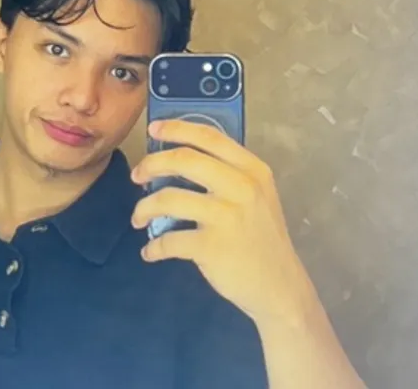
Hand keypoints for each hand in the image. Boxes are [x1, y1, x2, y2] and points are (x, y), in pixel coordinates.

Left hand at [130, 119, 315, 327]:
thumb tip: (179, 156)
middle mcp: (242, 187)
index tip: (153, 129)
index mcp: (252, 169)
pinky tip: (150, 251)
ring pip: (169, 198)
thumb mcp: (257, 194)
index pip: (209, 137)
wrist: (280, 287)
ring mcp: (227, 217)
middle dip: (152, 164)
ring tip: (138, 218)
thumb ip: (228, 172)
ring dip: (144, 208)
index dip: (176, 128)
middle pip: (184, 160)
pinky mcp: (212, 247)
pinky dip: (153, 247)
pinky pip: (169, 240)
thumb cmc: (261, 237)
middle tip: (137, 176)